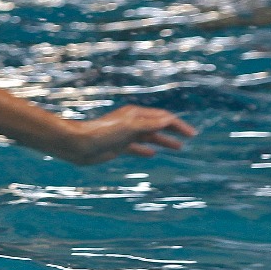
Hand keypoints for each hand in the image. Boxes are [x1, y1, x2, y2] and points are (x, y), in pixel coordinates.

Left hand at [61, 105, 196, 164]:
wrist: (78, 144)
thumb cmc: (102, 133)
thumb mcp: (129, 127)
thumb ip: (149, 124)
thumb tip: (169, 120)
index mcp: (135, 114)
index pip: (162, 117)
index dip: (178, 125)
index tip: (192, 135)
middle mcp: (131, 122)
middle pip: (157, 125)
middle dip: (174, 131)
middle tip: (189, 138)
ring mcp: (125, 134)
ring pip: (149, 137)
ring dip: (164, 140)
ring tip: (178, 147)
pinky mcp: (117, 146)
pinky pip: (136, 147)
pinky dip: (146, 149)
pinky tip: (152, 154)